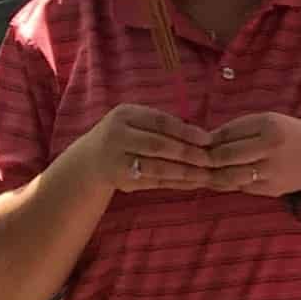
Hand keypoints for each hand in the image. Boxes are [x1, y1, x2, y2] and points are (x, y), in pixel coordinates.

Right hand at [84, 105, 213, 193]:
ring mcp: (116, 161)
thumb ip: (162, 125)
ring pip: (157, 168)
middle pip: (158, 146)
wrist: (90, 162)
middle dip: (188, 153)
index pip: (159, 122)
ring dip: (185, 172)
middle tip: (211, 159)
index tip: (208, 139)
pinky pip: (155, 183)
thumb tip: (202, 136)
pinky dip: (177, 183)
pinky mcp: (121, 181)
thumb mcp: (135, 121)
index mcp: (124, 116)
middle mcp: (116, 137)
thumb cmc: (124, 136)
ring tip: (207, 174)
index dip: (186, 131)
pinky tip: (195, 183)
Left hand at [203, 113, 300, 197]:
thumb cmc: (290, 135)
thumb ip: (238, 129)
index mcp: (270, 129)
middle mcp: (270, 152)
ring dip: (211, 174)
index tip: (196, 142)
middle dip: (205, 158)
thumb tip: (204, 140)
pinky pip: (238, 186)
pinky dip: (225, 182)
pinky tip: (219, 177)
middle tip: (194, 157)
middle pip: (223, 158)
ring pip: (227, 177)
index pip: (226, 136)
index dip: (206, 140)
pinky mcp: (269, 191)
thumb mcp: (268, 121)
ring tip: (203, 169)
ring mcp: (270, 174)